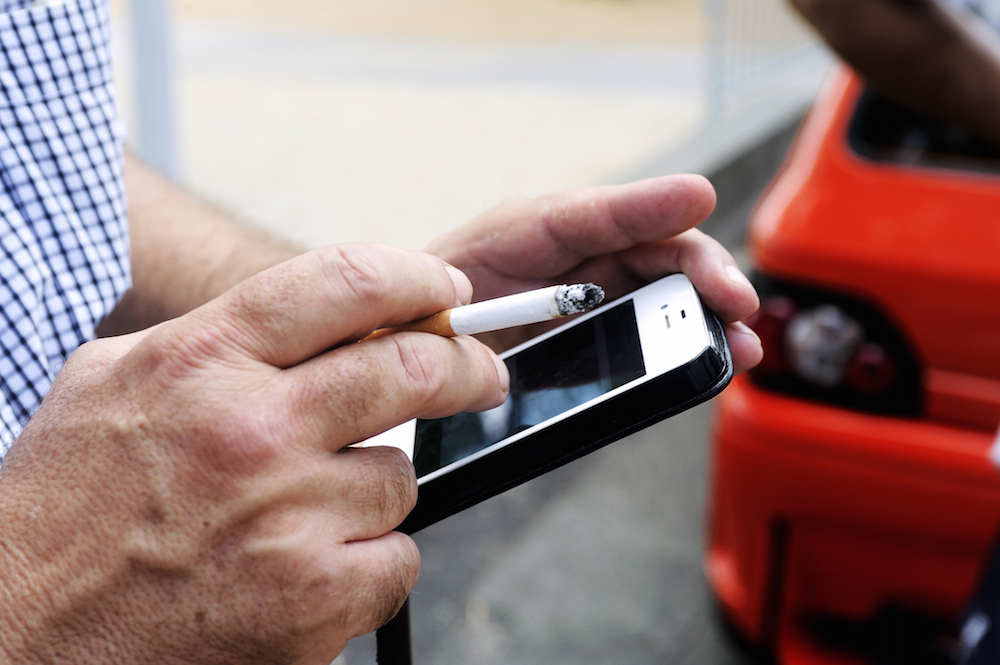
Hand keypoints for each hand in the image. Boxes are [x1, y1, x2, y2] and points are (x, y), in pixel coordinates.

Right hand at [0, 244, 507, 664]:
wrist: (16, 637)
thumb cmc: (59, 511)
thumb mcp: (113, 383)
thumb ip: (217, 338)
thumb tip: (319, 316)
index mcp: (202, 360)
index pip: (349, 282)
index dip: (417, 277)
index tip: (444, 291)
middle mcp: (253, 431)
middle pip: (413, 368)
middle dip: (465, 366)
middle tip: (479, 373)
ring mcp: (288, 518)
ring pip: (402, 476)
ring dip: (373, 487)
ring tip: (302, 510)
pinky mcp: (313, 600)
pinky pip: (398, 558)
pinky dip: (369, 561)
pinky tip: (308, 566)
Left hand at [426, 174, 762, 372]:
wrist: (413, 347)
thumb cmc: (428, 304)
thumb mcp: (449, 290)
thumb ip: (513, 267)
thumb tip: (559, 305)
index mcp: (537, 229)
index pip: (602, 213)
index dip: (652, 206)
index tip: (697, 199)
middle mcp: (575, 255)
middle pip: (655, 252)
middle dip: (702, 273)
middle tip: (734, 301)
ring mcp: (591, 295)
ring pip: (664, 293)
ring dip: (708, 314)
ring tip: (737, 344)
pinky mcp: (596, 334)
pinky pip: (650, 334)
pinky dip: (685, 345)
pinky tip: (711, 361)